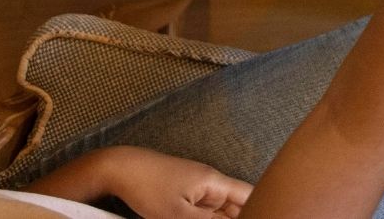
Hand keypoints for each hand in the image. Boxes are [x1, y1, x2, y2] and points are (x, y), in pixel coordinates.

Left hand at [96, 146, 250, 218]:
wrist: (122, 170)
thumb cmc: (148, 186)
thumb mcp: (178, 215)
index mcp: (215, 182)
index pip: (249, 195)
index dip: (259, 209)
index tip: (262, 216)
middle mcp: (211, 184)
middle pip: (236, 206)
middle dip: (239, 216)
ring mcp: (198, 189)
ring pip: (219, 211)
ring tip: (202, 218)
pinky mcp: (186, 194)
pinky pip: (204, 211)